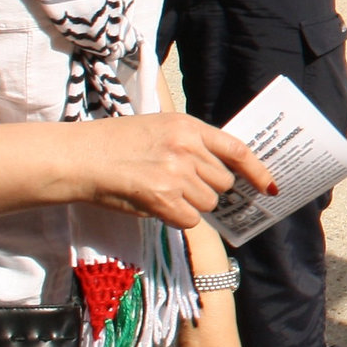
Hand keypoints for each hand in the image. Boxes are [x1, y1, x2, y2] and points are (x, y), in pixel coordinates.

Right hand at [73, 113, 276, 230]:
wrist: (77, 157)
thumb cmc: (113, 144)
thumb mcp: (159, 128)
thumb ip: (190, 145)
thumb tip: (218, 173)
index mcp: (188, 126)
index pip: (237, 150)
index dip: (257, 170)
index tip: (269, 186)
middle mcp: (187, 147)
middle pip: (222, 182)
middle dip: (206, 189)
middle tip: (177, 185)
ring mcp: (176, 173)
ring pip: (207, 203)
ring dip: (189, 204)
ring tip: (159, 191)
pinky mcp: (163, 198)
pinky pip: (189, 220)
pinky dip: (176, 218)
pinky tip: (154, 205)